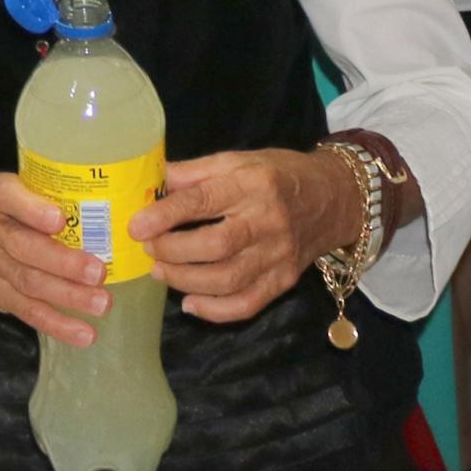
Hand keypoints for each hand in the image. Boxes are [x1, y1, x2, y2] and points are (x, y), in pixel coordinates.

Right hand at [0, 172, 112, 344]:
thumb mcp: (6, 191)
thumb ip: (40, 193)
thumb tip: (101, 204)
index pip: (6, 196)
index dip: (32, 209)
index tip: (60, 219)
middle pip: (22, 247)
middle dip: (62, 261)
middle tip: (98, 271)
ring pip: (29, 282)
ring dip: (68, 295)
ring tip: (102, 303)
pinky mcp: (0, 296)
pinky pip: (29, 312)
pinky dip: (58, 325)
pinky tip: (85, 334)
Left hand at [140, 147, 356, 322]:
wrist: (334, 198)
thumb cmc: (279, 174)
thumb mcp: (239, 159)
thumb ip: (195, 172)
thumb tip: (152, 182)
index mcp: (253, 184)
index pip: (204, 201)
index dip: (166, 215)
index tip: (136, 226)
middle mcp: (268, 222)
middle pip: (216, 246)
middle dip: (173, 251)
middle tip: (148, 248)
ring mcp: (278, 256)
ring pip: (228, 280)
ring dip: (186, 281)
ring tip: (160, 271)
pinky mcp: (284, 281)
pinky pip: (248, 305)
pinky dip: (215, 311)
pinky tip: (189, 303)